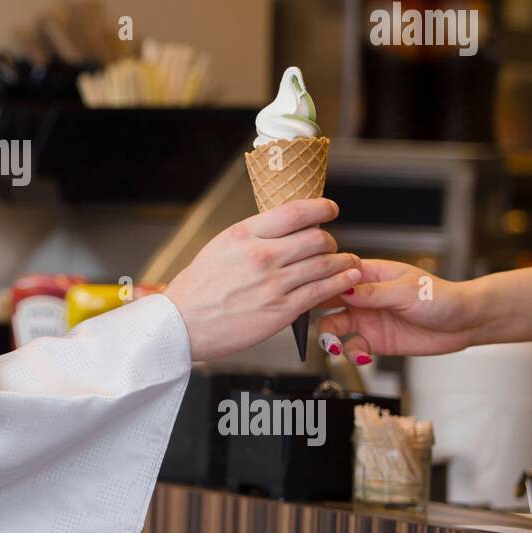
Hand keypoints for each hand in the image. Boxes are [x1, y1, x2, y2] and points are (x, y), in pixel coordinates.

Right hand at [163, 198, 360, 360]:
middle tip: (331, 244)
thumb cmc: (197, 289)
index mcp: (243, 235)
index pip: (294, 212)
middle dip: (330, 240)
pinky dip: (341, 283)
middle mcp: (260, 256)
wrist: (182, 325)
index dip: (321, 207)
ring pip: (324, 264)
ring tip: (348, 262)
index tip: (330, 209)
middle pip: (316, 238)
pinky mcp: (281, 310)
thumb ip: (253, 237)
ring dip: (343, 261)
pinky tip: (348, 280)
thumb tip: (284, 229)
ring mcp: (273, 284)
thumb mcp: (220, 248)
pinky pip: (321, 292)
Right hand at [316, 259, 478, 364]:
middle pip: (326, 301)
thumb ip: (373, 293)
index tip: (307, 292)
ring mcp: (367, 319)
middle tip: (309, 322)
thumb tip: (343, 289)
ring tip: (334, 345)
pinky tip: (361, 356)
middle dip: (314, 311)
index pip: (333, 275)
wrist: (464, 323)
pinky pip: (351, 348)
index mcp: (368, 275)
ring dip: (329, 337)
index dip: (318, 282)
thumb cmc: (440, 297)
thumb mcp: (405, 291)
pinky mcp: (375, 341)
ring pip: (333, 326)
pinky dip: (350, 354)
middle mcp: (363, 297)